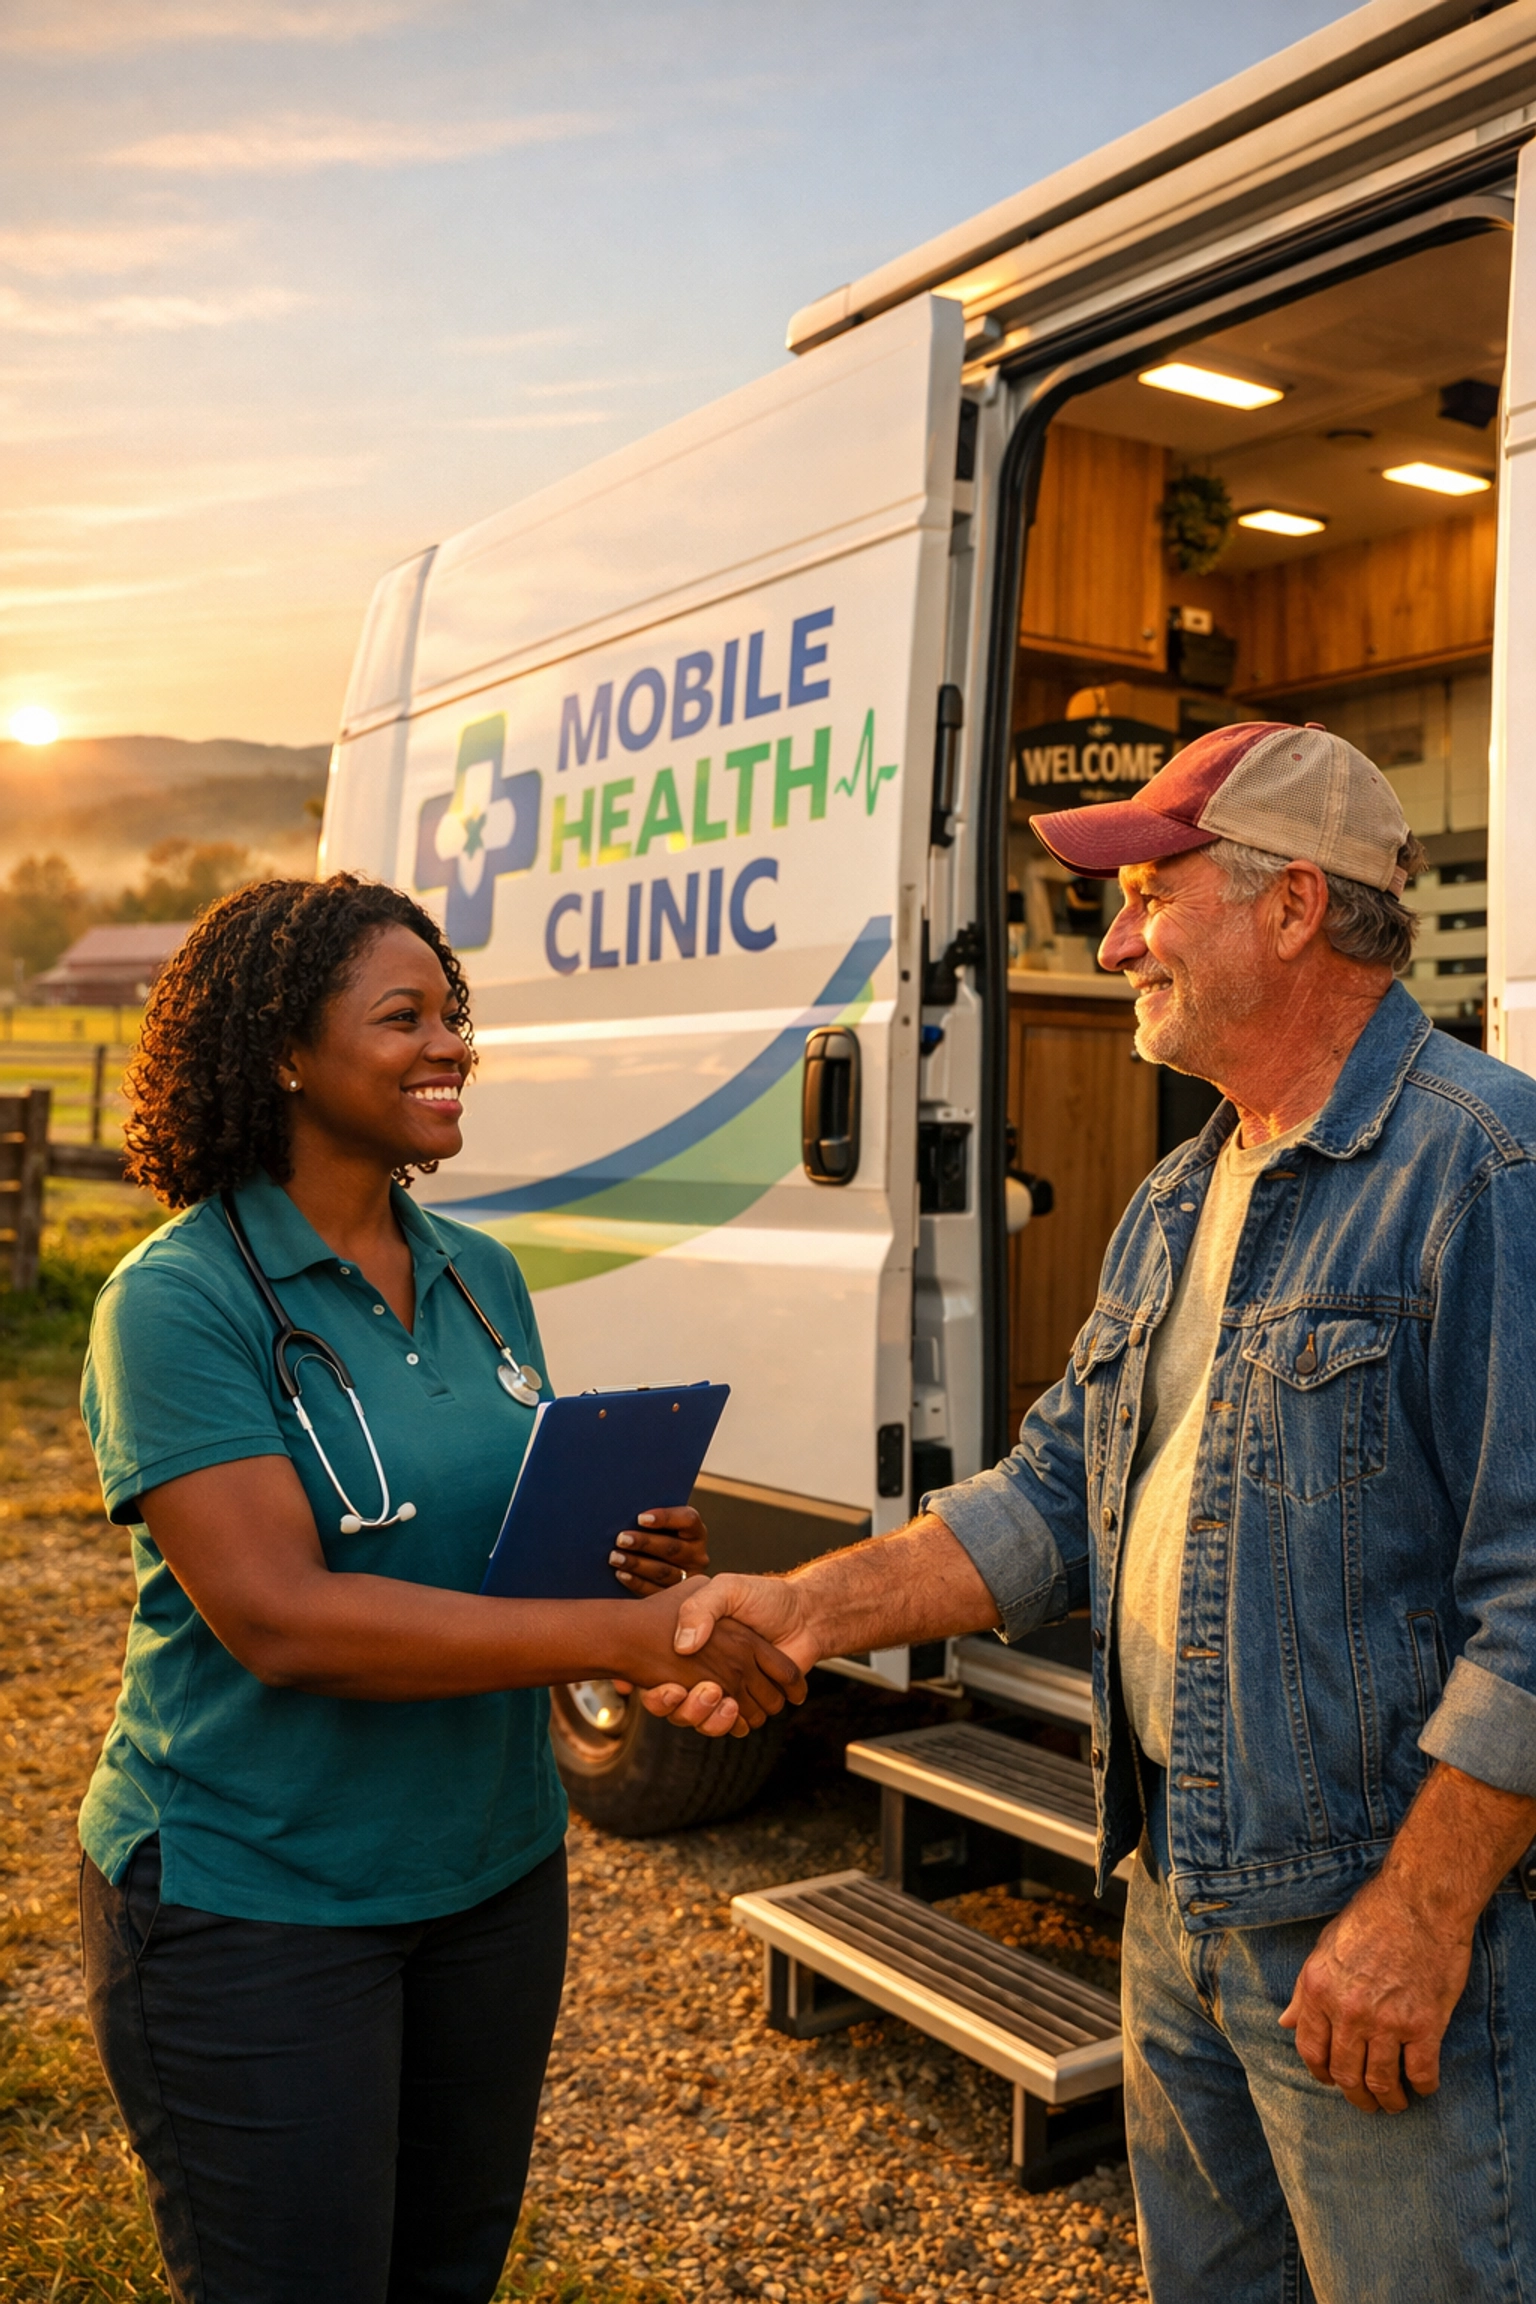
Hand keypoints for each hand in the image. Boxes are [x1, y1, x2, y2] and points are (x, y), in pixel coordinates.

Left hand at [609, 1505, 707, 1594]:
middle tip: (621, 1539)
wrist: (662, 1568)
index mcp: (697, 1532)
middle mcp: (697, 1556)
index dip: (666, 1517)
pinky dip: (636, 1582)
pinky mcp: (676, 1599)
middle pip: (672, 1547)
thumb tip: (623, 1514)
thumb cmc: (655, 1538)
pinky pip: (655, 1591)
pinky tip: (620, 1574)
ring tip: (615, 1557)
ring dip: (636, 1563)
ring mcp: (689, 1579)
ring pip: (663, 1571)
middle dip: (645, 1543)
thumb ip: (649, 1521)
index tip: (640, 1518)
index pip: (688, 1519)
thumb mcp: (661, 1528)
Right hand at [617, 1577, 805, 1738]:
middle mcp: (705, 1670)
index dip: (658, 1694)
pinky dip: (728, 1723)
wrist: (804, 1614)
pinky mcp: (749, 1704)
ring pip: (702, 1720)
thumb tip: (684, 1646)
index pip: (659, 1681)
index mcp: (693, 1647)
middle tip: (697, 1689)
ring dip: (706, 1716)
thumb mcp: (725, 1589)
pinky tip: (731, 1706)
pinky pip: (729, 1726)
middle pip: (679, 1707)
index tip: (669, 1688)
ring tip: (716, 1694)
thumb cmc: (763, 1598)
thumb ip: (700, 1608)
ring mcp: (727, 1689)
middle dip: (685, 1707)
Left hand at [1279, 1874, 1472, 2112]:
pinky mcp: (1424, 2025)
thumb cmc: (1371, 1917)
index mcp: (1319, 1991)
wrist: (1419, 1901)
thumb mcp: (1325, 1946)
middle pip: (1345, 2074)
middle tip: (1367, 2102)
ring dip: (1389, 2100)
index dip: (1320, 2074)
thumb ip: (1304, 1989)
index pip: (1310, 2050)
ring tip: (1395, 2103)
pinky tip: (1423, 2086)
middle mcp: (1349, 2012)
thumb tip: (1284, 2022)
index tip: (1331, 2081)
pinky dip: (1422, 2087)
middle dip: (1355, 2096)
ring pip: (1381, 2082)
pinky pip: (1421, 2073)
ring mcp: (1387, 2021)